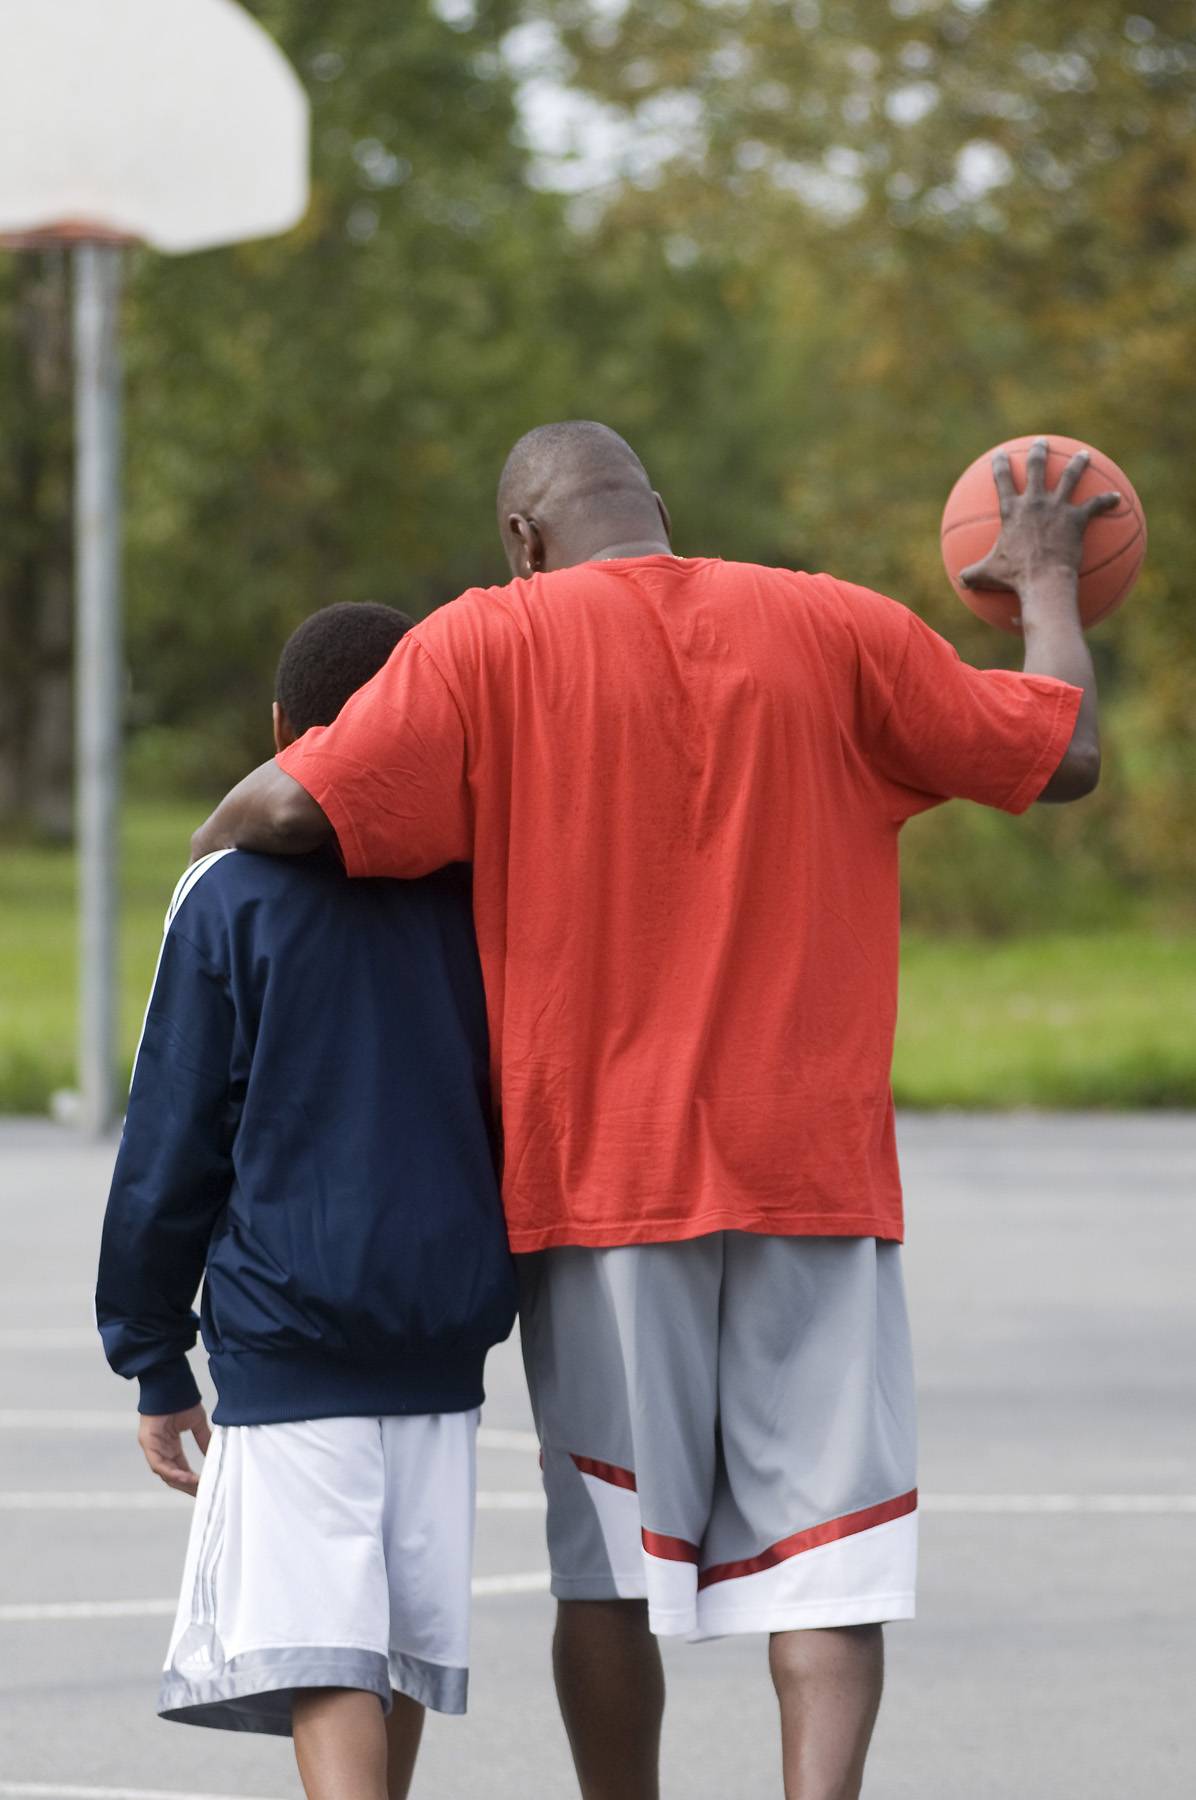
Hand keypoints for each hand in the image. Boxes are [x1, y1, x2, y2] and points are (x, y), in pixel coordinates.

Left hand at [138, 1404, 210, 1496]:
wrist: (170, 1383)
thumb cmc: (181, 1399)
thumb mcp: (197, 1423)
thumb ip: (204, 1439)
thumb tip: (215, 1455)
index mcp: (170, 1446)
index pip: (180, 1469)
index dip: (192, 1480)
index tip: (206, 1487)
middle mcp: (160, 1450)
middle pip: (172, 1476)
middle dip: (188, 1486)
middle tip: (203, 1494)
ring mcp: (152, 1448)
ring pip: (166, 1473)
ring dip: (182, 1482)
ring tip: (197, 1487)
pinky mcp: (148, 1442)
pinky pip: (159, 1464)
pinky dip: (172, 1472)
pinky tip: (186, 1477)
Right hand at [960, 439, 1120, 596]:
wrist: (1043, 579)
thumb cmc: (1014, 577)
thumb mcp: (987, 575)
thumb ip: (973, 574)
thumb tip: (960, 580)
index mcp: (1011, 510)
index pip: (1002, 479)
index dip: (1000, 464)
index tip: (1001, 454)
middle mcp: (1034, 502)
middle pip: (1037, 467)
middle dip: (1039, 451)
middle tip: (1042, 442)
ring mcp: (1057, 507)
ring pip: (1070, 476)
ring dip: (1078, 464)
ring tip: (1084, 455)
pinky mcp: (1077, 519)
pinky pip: (1096, 505)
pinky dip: (1107, 501)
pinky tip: (1117, 498)